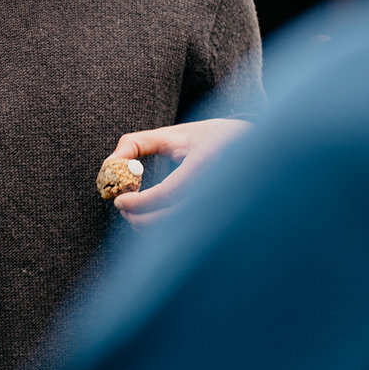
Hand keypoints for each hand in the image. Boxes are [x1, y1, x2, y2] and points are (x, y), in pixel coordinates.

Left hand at [109, 118, 252, 228]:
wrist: (258, 149)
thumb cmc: (211, 139)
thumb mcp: (175, 133)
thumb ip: (138, 143)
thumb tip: (110, 163)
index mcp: (207, 163)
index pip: (168, 193)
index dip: (139, 202)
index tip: (118, 201)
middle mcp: (219, 189)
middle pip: (174, 220)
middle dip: (142, 219)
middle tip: (124, 210)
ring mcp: (226, 208)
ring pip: (183, 233)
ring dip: (154, 229)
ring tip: (137, 214)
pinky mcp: (228, 221)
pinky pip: (194, 236)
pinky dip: (171, 232)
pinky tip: (158, 220)